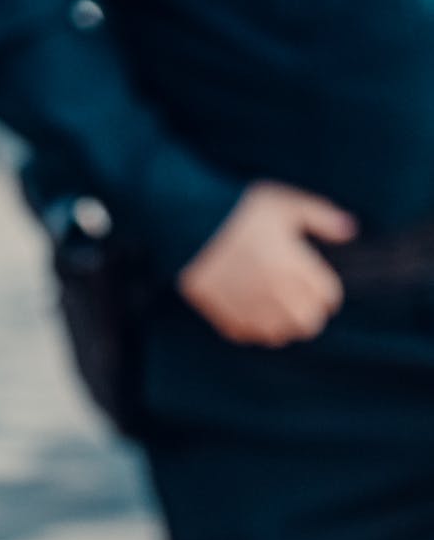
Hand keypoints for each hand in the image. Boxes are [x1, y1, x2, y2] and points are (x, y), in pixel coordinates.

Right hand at [176, 182, 357, 347]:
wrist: (188, 224)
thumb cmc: (240, 211)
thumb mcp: (286, 203)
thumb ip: (321, 217)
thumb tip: (350, 230)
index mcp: (295, 267)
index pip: (328, 297)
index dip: (327, 293)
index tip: (318, 285)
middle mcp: (275, 293)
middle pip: (308, 323)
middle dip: (309, 313)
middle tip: (300, 300)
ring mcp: (247, 307)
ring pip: (279, 335)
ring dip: (282, 325)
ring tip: (277, 310)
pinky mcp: (221, 314)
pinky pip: (245, 335)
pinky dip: (252, 330)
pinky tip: (250, 313)